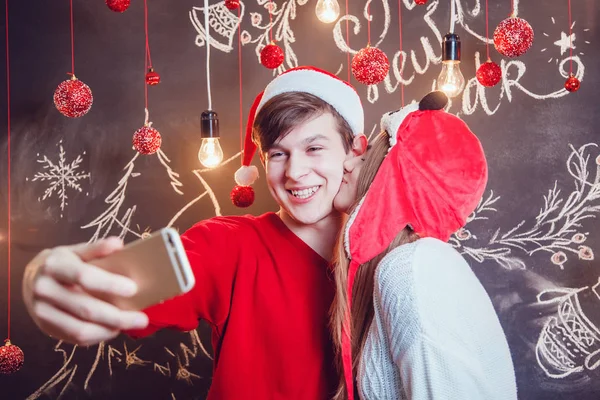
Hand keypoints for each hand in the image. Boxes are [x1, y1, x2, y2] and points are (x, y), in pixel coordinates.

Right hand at [22, 237, 148, 345]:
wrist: (32, 280)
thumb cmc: (63, 263)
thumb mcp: (77, 251)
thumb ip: (97, 249)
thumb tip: (118, 244)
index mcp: (55, 266)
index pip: (84, 276)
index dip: (110, 284)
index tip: (134, 289)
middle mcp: (44, 289)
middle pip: (85, 308)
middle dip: (117, 316)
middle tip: (142, 318)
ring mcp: (42, 311)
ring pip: (80, 329)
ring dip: (110, 330)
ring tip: (131, 325)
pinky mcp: (45, 327)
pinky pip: (75, 338)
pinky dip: (99, 336)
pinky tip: (114, 329)